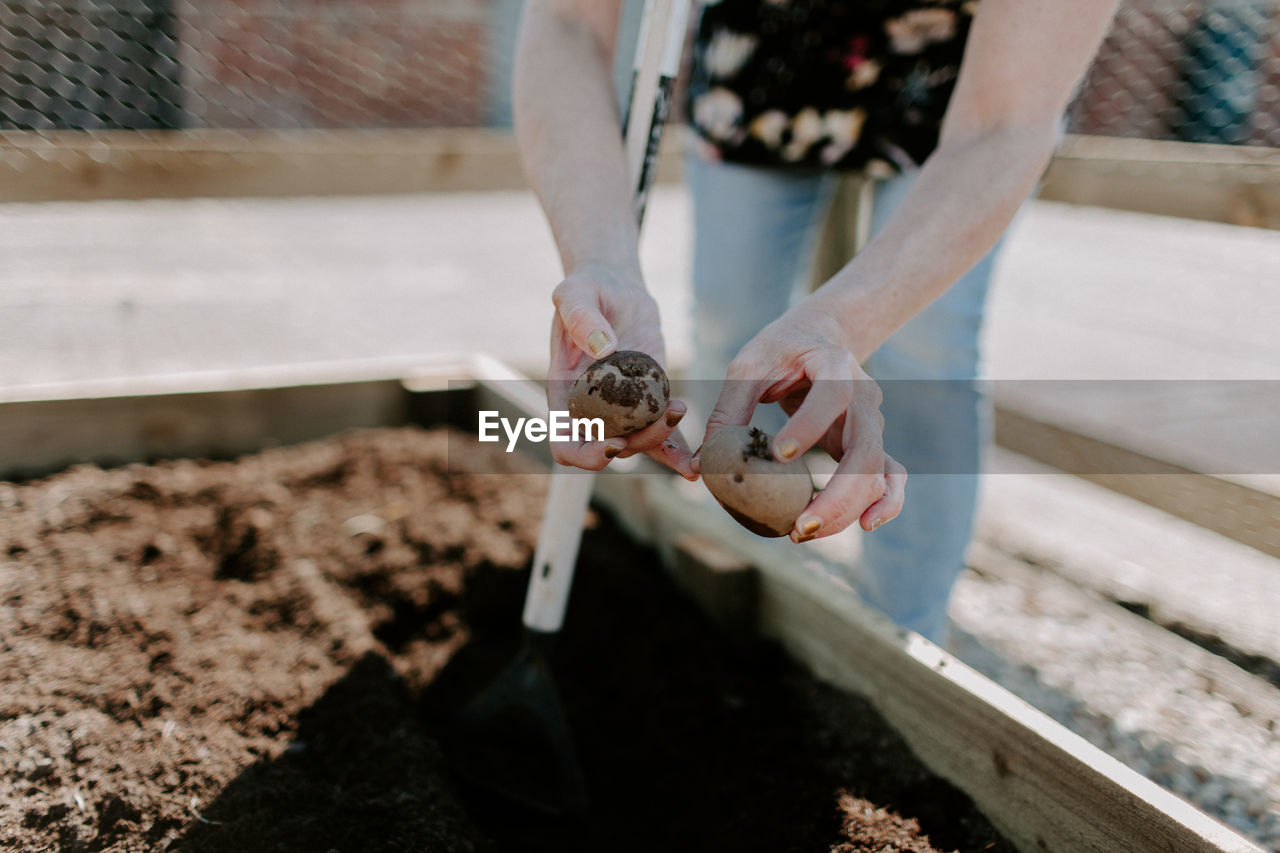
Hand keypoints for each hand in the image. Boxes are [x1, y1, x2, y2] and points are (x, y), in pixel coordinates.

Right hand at [548, 265, 696, 477]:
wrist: (614, 287)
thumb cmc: (585, 289)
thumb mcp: (574, 293)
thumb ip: (581, 318)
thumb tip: (604, 349)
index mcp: (564, 395)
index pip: (565, 445)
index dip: (585, 455)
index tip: (611, 442)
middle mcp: (591, 408)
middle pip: (607, 449)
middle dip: (634, 445)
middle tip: (663, 419)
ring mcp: (621, 406)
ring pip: (637, 443)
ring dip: (659, 439)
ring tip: (680, 409)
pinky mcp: (648, 396)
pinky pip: (658, 429)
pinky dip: (674, 447)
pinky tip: (693, 460)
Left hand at [696, 304, 905, 540]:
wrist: (819, 336)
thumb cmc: (781, 349)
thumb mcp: (749, 366)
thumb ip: (729, 409)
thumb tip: (703, 463)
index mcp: (834, 364)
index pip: (832, 395)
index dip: (809, 426)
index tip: (779, 455)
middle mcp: (863, 394)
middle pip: (866, 448)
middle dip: (838, 493)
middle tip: (800, 526)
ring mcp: (872, 421)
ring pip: (878, 470)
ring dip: (849, 507)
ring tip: (807, 531)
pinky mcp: (871, 442)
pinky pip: (892, 476)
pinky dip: (886, 502)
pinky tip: (866, 524)